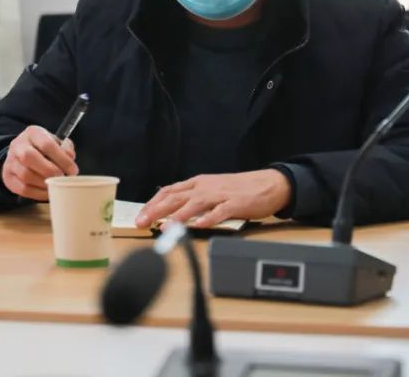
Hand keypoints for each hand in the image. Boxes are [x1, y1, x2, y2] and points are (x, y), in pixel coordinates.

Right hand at [0, 125, 77, 200]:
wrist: (21, 154)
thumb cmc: (44, 149)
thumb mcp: (56, 142)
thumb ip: (65, 149)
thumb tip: (70, 159)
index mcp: (33, 133)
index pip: (46, 144)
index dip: (62, 159)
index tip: (73, 170)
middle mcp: (18, 145)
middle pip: (29, 157)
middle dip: (50, 170)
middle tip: (62, 178)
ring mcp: (10, 162)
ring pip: (26, 175)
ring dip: (45, 183)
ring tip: (56, 185)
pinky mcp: (8, 178)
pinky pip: (23, 189)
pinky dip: (38, 193)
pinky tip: (48, 192)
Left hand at [135, 169, 290, 229]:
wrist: (268, 184)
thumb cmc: (239, 190)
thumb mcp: (212, 189)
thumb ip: (194, 198)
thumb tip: (172, 212)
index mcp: (199, 183)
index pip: (169, 191)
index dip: (153, 203)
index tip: (140, 214)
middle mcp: (206, 187)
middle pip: (176, 197)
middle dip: (156, 210)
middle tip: (142, 222)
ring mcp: (220, 195)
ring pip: (194, 204)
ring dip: (178, 215)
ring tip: (164, 225)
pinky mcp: (235, 204)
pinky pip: (219, 212)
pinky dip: (208, 219)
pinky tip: (198, 226)